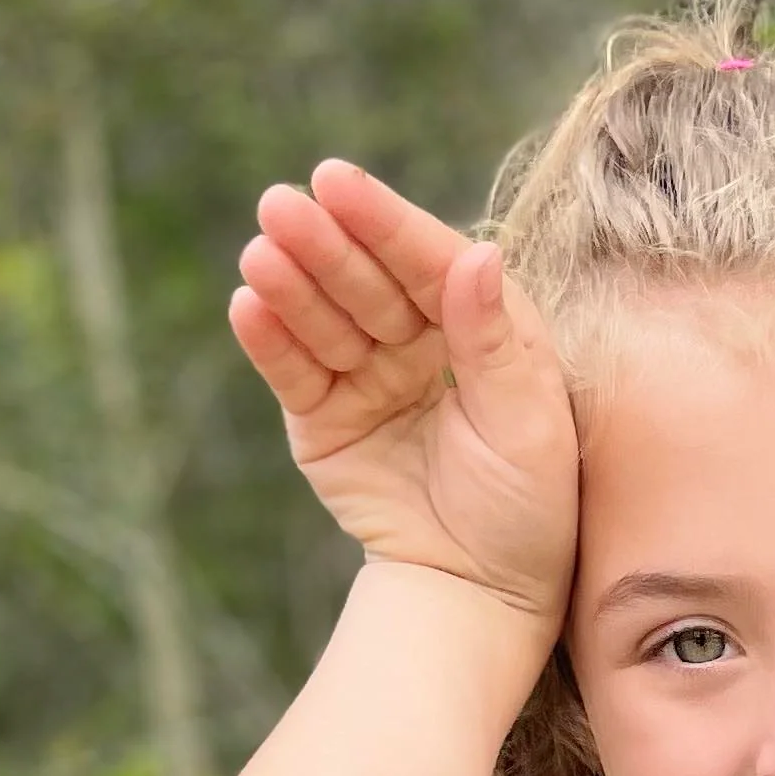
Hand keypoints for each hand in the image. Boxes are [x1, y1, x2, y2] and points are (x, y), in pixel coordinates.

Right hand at [231, 163, 578, 628]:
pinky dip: (270, 342)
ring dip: (290, 284)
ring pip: (324, 318)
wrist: (480, 593)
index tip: (337, 181)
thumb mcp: (527, 427)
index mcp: (481, 326)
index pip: (428, 262)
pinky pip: (294, 373)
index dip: (385, 223)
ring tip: (260, 255)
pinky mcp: (325, 418)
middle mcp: (419, 339)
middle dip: (326, 245)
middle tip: (279, 205)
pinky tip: (247, 306)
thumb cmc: (525, 511)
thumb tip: (478, 256)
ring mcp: (367, 376)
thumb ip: (496, 344)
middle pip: (368, 281)